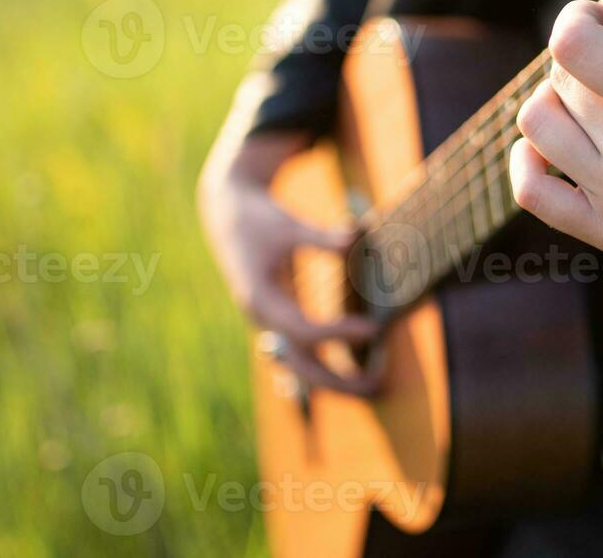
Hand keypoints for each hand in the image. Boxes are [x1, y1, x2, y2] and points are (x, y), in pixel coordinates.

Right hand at [199, 130, 379, 394]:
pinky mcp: (274, 318)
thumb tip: (355, 236)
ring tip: (369, 388)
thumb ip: (320, 237)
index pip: (302, 329)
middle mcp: (262, 318)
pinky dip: (315, 371)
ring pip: (297, 365)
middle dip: (337, 380)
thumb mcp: (288, 224)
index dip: (337, 333)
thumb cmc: (259, 218)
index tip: (372, 329)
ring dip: (332, 380)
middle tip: (376, 385)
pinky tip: (338, 386)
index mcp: (261, 298)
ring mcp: (266, 322)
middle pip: (299, 363)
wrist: (226, 213)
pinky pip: (294, 355)